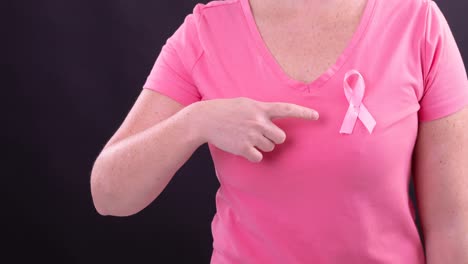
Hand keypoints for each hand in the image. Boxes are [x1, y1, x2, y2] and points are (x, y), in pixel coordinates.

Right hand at [191, 97, 318, 161]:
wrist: (205, 119)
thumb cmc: (226, 110)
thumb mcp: (246, 103)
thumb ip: (261, 111)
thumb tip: (273, 121)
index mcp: (260, 108)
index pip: (287, 109)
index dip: (303, 113)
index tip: (317, 117)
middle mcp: (259, 121)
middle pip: (281, 138)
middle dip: (274, 139)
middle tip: (261, 135)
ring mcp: (252, 135)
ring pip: (269, 148)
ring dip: (261, 146)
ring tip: (246, 138)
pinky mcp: (244, 147)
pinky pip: (258, 157)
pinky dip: (253, 155)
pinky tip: (242, 147)